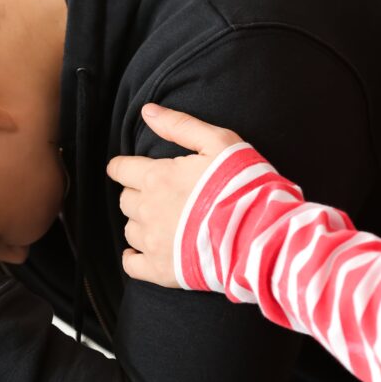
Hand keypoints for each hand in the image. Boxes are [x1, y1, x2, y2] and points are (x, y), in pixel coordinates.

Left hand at [107, 104, 241, 287]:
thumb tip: (147, 111)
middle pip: (126, 200)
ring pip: (129, 229)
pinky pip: (131, 265)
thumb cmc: (243, 185)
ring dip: (140, 224)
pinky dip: (133, 258)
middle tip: (160, 195)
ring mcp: (152, 242)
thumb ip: (180, 126)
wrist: (260, 234)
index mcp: (156, 178)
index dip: (124, 168)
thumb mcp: (219, 143)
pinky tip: (142, 253)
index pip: (120, 169)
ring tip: (163, 222)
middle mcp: (147, 210)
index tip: (129, 170)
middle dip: (138, 195)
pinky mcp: (160, 270)